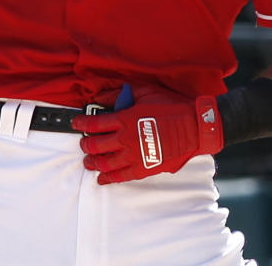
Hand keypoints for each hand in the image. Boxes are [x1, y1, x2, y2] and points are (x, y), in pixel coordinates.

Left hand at [71, 85, 222, 183]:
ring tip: (88, 161)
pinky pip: (121, 177)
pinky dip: (108, 179)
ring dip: (92, 162)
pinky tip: (102, 178)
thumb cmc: (172, 107)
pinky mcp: (144, 168)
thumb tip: (101, 96)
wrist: (195, 127)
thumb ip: (119, 94)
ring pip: (104, 163)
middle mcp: (126, 139)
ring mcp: (134, 156)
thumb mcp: (144, 92)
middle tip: (83, 143)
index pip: (93, 124)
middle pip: (95, 145)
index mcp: (124, 119)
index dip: (81, 123)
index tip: (77, 123)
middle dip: (85, 145)